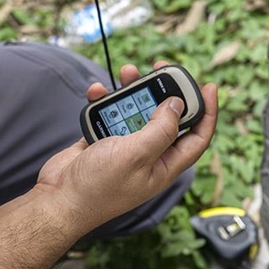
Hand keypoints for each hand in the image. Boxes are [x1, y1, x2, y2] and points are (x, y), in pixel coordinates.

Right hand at [34, 61, 216, 232]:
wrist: (58, 199)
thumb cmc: (99, 186)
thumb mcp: (137, 154)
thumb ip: (161, 129)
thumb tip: (178, 105)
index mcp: (165, 166)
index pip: (197, 137)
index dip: (208, 112)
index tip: (209, 86)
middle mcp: (148, 155)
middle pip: (167, 117)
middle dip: (165, 91)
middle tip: (160, 69)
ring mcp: (125, 147)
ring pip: (137, 111)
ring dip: (133, 91)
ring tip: (127, 72)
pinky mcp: (103, 140)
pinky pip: (110, 113)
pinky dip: (105, 100)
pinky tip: (98, 92)